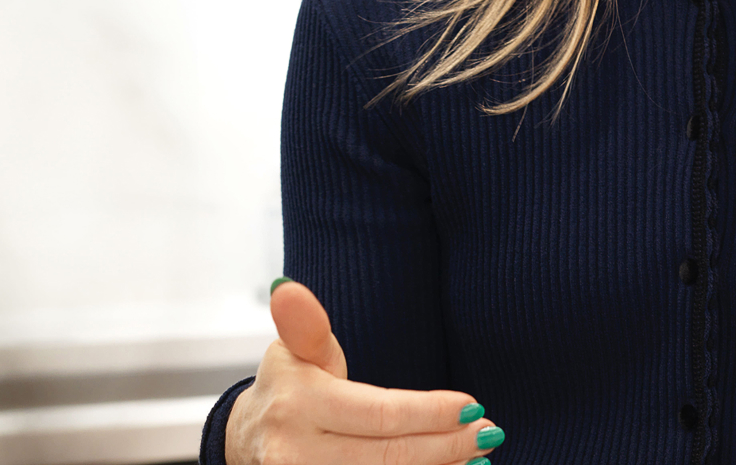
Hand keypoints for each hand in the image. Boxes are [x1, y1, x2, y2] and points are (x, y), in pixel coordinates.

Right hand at [225, 279, 502, 464]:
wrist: (246, 442)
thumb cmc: (288, 387)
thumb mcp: (295, 350)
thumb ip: (306, 324)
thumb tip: (287, 287)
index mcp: (296, 404)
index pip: (379, 413)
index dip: (431, 412)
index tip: (473, 405)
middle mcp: (294, 453)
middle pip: (389, 456)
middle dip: (446, 445)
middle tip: (489, 432)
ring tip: (478, 456)